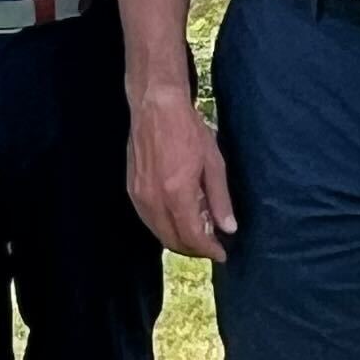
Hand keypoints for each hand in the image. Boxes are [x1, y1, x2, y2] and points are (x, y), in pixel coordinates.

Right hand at [127, 82, 238, 261]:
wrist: (156, 107)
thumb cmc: (187, 130)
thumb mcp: (213, 163)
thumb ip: (220, 199)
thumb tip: (228, 228)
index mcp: (176, 193)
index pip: (192, 237)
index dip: (208, 250)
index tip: (221, 253)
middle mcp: (154, 199)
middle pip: (172, 241)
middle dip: (194, 249)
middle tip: (211, 245)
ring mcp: (139, 195)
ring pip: (158, 233)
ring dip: (178, 240)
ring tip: (198, 233)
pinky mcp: (132, 189)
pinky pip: (148, 220)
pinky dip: (164, 227)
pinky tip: (179, 218)